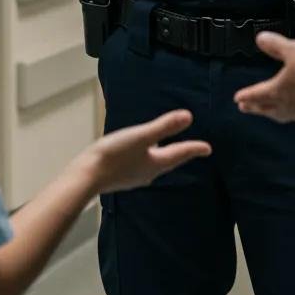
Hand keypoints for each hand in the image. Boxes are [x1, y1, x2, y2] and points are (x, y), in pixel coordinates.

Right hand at [79, 110, 210, 193]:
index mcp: (157, 163)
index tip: (208, 149)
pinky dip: (148, 157)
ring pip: (155, 164)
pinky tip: (140, 154)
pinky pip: (141, 165)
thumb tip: (189, 117)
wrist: (86, 177)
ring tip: (168, 150)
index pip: (181, 154)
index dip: (194, 148)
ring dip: (164, 156)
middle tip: (191, 149)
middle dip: (181, 154)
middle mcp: (149, 172)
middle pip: (170, 161)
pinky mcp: (121, 176)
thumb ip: (163, 126)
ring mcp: (134, 176)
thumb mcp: (141, 136)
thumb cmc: (115, 155)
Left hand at [234, 32, 294, 124]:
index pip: (257, 93)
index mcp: (277, 90)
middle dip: (255, 107)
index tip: (237, 99)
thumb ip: (277, 45)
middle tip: (245, 108)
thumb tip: (259, 39)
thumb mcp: (294, 50)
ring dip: (273, 113)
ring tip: (270, 113)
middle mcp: (287, 105)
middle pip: (267, 108)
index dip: (246, 95)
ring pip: (283, 115)